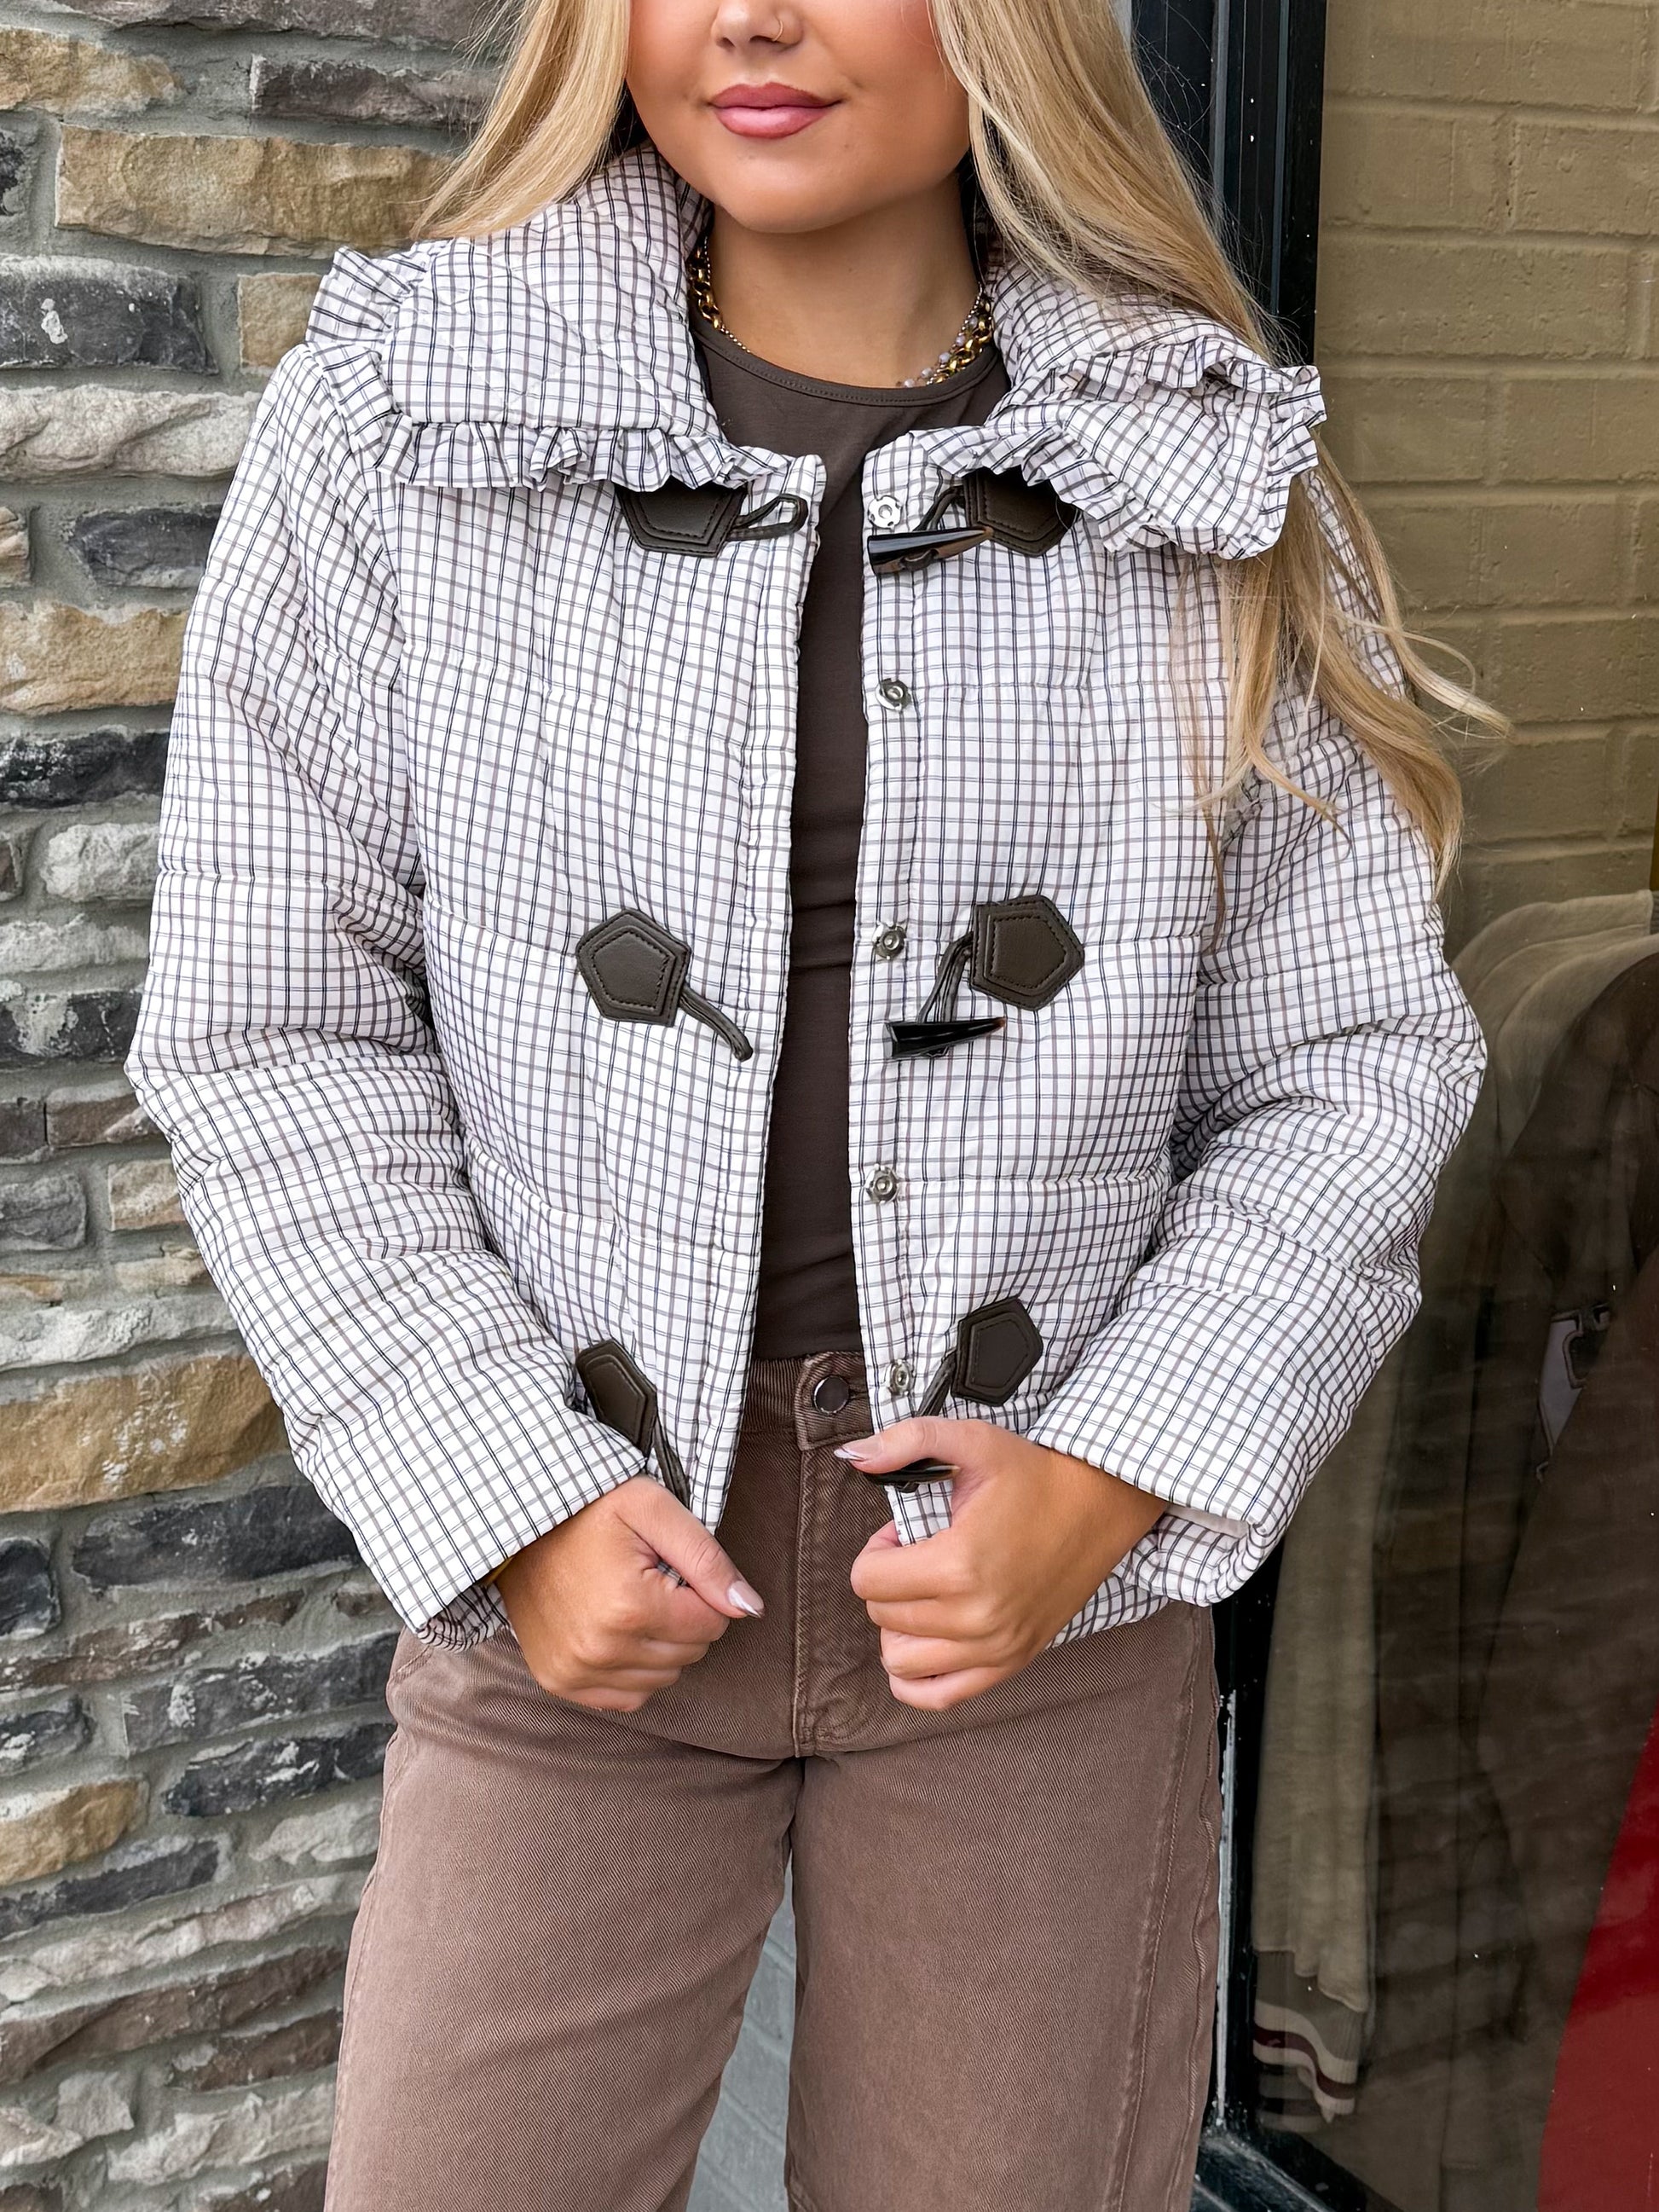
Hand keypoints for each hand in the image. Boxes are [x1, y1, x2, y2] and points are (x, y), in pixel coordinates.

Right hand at [495, 1476, 763, 1712]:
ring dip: (660, 1645)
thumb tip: (750, 1608)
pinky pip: (628, 1697)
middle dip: (683, 1617)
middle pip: (691, 1653)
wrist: (517, 1527)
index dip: (701, 1592)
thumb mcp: (653, 1510)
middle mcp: (601, 1650)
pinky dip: (633, 1670)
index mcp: (630, 1606)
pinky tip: (615, 1631)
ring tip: (628, 1602)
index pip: (713, 1624)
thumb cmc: (590, 1511)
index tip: (670, 1567)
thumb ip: (708, 1559)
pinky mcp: (561, 1683)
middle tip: (647, 1580)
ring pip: (664, 1678)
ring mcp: (577, 1672)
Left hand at [843, 1419, 1165, 1709]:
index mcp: (958, 1565)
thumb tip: (853, 1456)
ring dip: (899, 1625)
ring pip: (899, 1660)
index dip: (877, 1551)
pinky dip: (916, 1677)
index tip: (902, 1535)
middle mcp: (975, 1616)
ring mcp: (994, 1646)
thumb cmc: (1034, 1476)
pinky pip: (938, 1696)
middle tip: (921, 1555)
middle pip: (881, 1616)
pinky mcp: (1011, 1662)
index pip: (867, 1580)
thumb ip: (907, 1441)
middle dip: (889, 1581)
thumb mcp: (972, 1441)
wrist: (1098, 1506)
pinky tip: (923, 1641)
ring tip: (926, 1592)